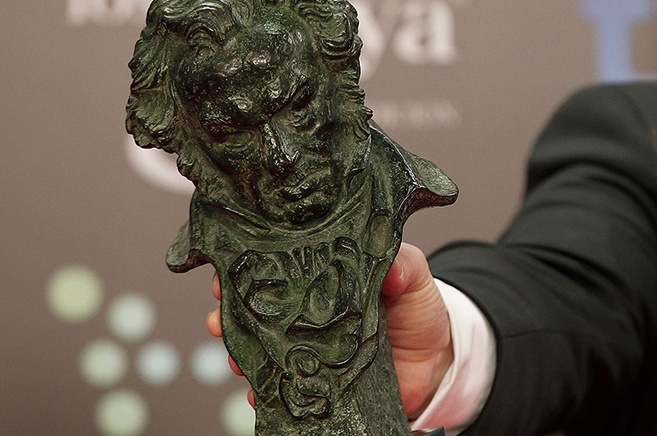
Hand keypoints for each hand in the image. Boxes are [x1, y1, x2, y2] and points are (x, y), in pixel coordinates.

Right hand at [205, 242, 453, 418]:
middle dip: (232, 312)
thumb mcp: (414, 279)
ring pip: (262, 348)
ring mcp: (309, 349)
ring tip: (236, 357)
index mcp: (325, 281)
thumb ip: (404, 265)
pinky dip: (265, 392)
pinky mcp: (316, 382)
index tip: (233, 266)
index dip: (252, 264)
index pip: (280, 266)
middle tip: (221, 317)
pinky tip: (258, 392)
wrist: (434, 364)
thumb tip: (392, 264)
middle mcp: (309, 313)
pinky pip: (282, 387)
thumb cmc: (418, 313)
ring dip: (241, 352)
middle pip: (258, 308)